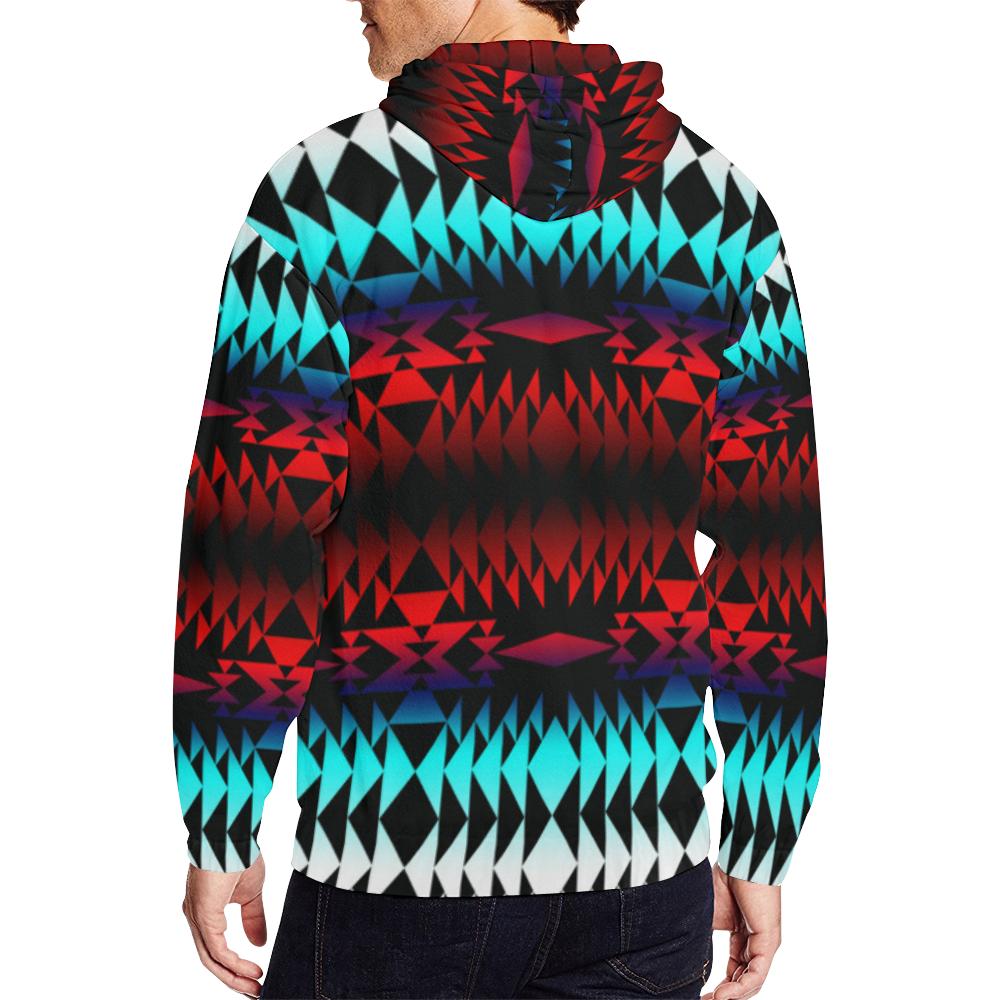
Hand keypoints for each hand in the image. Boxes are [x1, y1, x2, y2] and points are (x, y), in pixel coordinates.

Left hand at [181, 853, 267, 996]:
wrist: (232, 834)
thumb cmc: (239, 854)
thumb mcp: (251, 892)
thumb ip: (253, 918)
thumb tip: (259, 943)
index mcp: (205, 910)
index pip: (215, 947)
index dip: (234, 966)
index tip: (255, 977)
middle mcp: (196, 917)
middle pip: (211, 959)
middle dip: (234, 978)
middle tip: (255, 991)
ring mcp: (197, 917)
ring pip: (212, 959)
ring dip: (234, 977)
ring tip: (255, 986)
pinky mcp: (203, 916)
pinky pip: (216, 950)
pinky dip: (234, 964)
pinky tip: (251, 970)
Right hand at [702, 863, 780, 998]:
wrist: (739, 859)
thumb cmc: (723, 879)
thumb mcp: (706, 916)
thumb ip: (701, 938)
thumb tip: (683, 958)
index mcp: (742, 938)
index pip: (733, 972)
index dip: (718, 988)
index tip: (697, 994)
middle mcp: (755, 945)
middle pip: (742, 981)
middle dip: (723, 997)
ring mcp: (764, 945)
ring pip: (750, 983)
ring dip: (731, 997)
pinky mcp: (769, 942)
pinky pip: (757, 974)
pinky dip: (741, 988)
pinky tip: (723, 995)